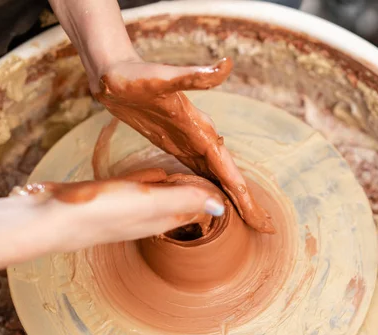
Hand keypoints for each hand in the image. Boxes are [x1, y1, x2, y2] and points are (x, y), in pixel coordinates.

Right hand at [15, 178, 224, 252]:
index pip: (196, 208)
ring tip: (191, 171)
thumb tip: (221, 206)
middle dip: (197, 191)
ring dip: (174, 185)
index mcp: (161, 218)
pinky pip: (136, 188)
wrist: (51, 218)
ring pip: (159, 196)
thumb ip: (185, 199)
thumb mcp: (150, 201)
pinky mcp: (107, 198)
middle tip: (215, 175)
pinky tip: (152, 172)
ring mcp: (126, 208)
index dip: (212, 196)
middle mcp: (146, 216)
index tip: (229, 185)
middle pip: (179, 202)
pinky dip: (149, 180)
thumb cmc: (102, 210)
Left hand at [93, 57, 274, 232]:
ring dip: (231, 196)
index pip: (229, 171)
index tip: (261, 219)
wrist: (113, 73)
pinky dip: (208, 186)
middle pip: (228, 177)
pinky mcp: (173, 143)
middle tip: (264, 226)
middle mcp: (199, 137)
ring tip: (246, 217)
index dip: (245, 197)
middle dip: (246, 202)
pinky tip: (210, 197)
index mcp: (200, 130)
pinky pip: (197, 170)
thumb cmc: (133, 77)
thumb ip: (193, 76)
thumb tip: (226, 65)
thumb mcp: (161, 79)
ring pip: (215, 175)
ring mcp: (187, 141)